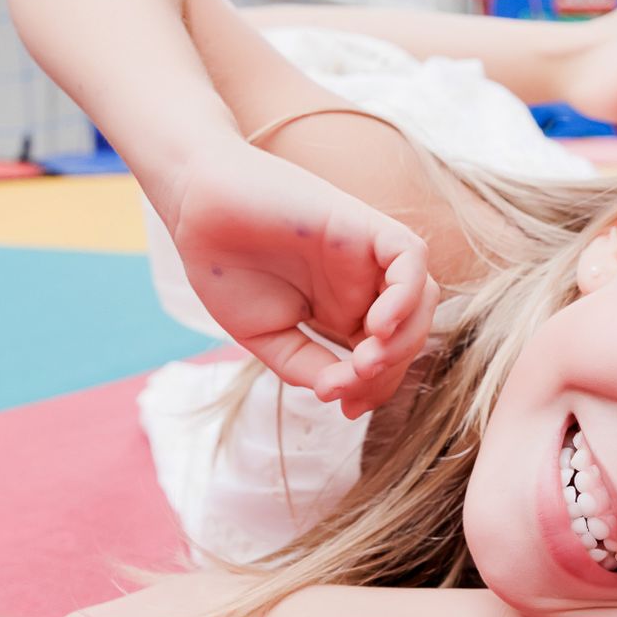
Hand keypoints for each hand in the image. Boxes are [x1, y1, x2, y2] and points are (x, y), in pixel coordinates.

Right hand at [165, 141, 438, 418]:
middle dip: (387, 371)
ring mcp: (366, 254)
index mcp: (342, 310)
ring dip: (403, 339)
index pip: (385, 356)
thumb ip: (305, 364)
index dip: (375, 387)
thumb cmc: (224, 266)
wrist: (195, 209)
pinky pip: (410, 257)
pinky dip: (407, 293)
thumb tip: (340, 391)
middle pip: (408, 334)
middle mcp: (362, 283)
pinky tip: (378, 326)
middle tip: (350, 385)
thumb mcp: (265, 335)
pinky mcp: (363, 224)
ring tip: (364, 361)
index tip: (345, 407)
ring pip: (421, 298)